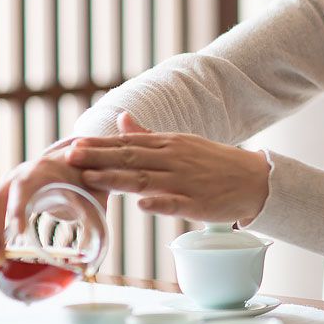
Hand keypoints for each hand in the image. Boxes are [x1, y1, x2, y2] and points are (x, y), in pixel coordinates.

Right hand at [0, 136, 105, 271]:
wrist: (76, 160)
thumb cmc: (87, 178)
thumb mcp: (96, 193)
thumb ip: (96, 219)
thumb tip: (90, 263)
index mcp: (42, 170)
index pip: (23, 187)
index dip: (17, 208)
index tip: (18, 234)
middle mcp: (18, 175)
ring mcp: (6, 184)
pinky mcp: (1, 193)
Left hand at [65, 113, 270, 223]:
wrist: (254, 179)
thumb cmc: (214, 163)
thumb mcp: (181, 143)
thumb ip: (149, 134)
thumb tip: (121, 120)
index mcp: (169, 144)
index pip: (128, 143)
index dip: (100, 144)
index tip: (73, 143)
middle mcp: (174, 159)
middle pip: (131, 158)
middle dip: (99, 157)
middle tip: (70, 156)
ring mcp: (186, 181)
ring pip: (146, 179)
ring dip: (116, 178)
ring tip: (90, 178)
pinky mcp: (198, 203)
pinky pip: (176, 203)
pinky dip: (159, 203)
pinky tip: (141, 204)